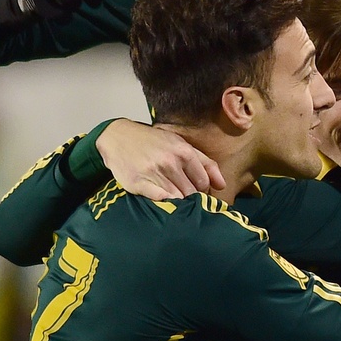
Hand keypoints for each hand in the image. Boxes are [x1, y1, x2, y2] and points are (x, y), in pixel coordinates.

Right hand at [99, 119, 225, 198]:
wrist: (118, 137)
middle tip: (182, 194)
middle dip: (190, 197)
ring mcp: (153, 173)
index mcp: (183, 152)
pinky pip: (160, 200)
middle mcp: (170, 162)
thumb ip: (205, 163)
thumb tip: (222, 184)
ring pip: (177, 199)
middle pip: (192, 193)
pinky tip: (161, 198)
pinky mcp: (138, 183)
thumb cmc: (153, 142)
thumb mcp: (181, 144)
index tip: (194, 189)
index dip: (202, 190)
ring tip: (172, 196)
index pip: (204, 183)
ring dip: (177, 202)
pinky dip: (164, 203)